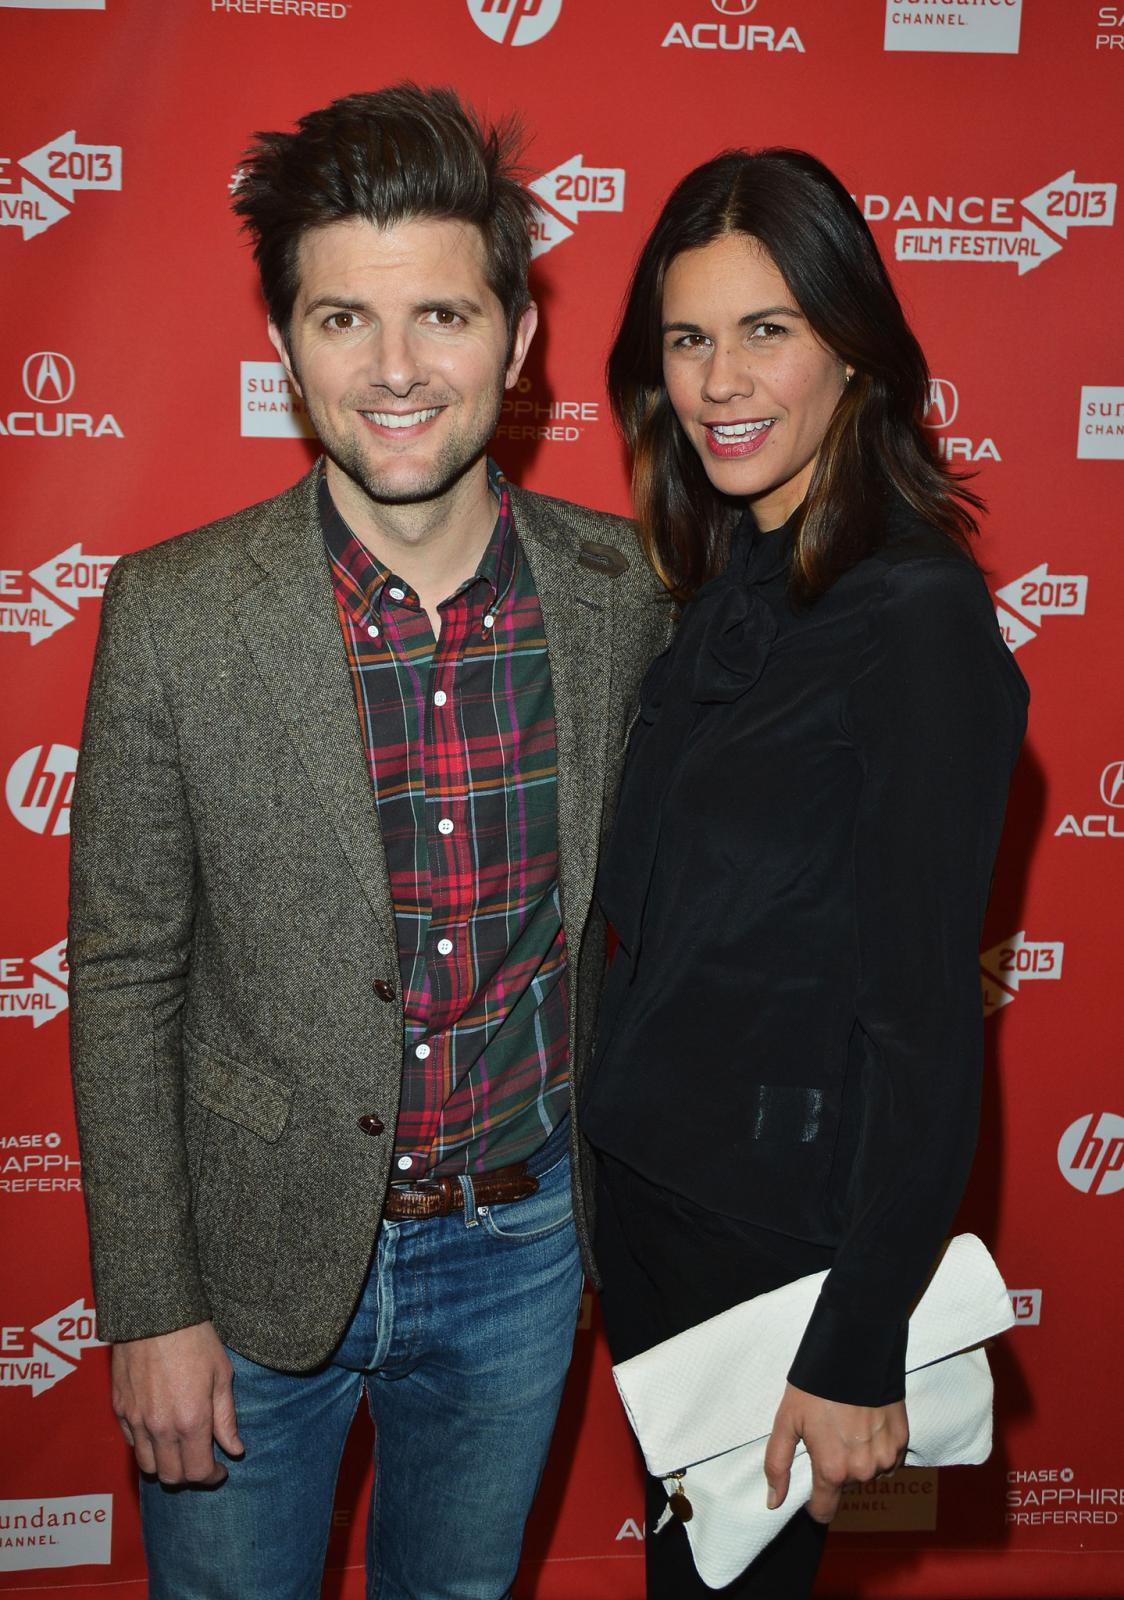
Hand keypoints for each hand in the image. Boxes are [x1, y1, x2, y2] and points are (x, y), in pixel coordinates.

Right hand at [112, 1321, 242, 1485]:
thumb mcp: (222, 1375)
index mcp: (191, 1421)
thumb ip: (226, 1418)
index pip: (199, 1472)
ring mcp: (137, 1420)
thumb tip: (235, 1450)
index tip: (221, 1469)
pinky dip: (146, 1447)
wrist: (155, 1314)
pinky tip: (160, 1432)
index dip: (213, 1477)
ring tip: (180, 1450)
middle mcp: (161, 1428)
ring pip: (148, 1466)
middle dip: (190, 1476)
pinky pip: (132, 1443)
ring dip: (165, 1465)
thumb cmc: (195, 1339)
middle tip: (202, 1461)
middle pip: (171, 1476)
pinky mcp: (120, 1409)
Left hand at [763, 1382, 907, 1523]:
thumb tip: (774, 1501)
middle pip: (845, 1487)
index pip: (824, 1510)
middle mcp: (862, 1471)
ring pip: (867, 1474)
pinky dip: (877, 1450)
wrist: (854, 1353)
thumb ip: (777, 1465)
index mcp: (832, 1469)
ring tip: (848, 1427)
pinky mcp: (902, 1442)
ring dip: (858, 1460)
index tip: (811, 1486)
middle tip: (829, 1437)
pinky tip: (866, 1426)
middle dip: (836, 1470)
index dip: (814, 1501)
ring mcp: (885, 1458)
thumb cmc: (816, 1385)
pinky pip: (888, 1460)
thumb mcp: (786, 1420)